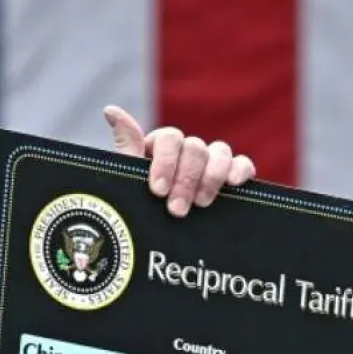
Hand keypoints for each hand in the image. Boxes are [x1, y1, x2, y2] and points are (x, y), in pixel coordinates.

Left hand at [104, 105, 256, 217]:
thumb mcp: (128, 181)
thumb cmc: (140, 208)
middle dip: (186, 180)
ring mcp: (210, 163)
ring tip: (202, 204)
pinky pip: (242, 164)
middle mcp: (187, 151)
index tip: (157, 190)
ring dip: (212, 177)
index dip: (165, 162)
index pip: (169, 138)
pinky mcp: (230, 178)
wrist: (158, 243)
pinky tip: (234, 183)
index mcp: (161, 147)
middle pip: (195, 148)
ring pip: (220, 152)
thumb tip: (111, 110)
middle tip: (176, 210)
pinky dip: (240, 169)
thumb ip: (126, 148)